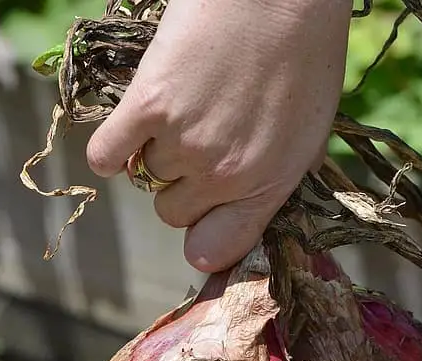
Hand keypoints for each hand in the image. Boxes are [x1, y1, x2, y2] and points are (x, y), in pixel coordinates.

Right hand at [85, 0, 352, 272]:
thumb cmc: (308, 50)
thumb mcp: (315, 127)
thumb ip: (288, 173)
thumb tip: (272, 205)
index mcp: (270, 184)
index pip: (218, 248)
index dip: (205, 239)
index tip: (201, 220)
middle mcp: (225, 175)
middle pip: (172, 214)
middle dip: (180, 187)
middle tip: (195, 145)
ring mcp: (185, 143)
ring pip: (145, 176)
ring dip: (155, 151)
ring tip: (182, 109)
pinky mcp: (148, 105)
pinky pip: (106, 154)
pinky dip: (111, 147)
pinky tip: (132, 126)